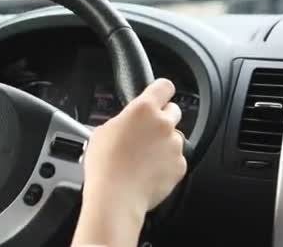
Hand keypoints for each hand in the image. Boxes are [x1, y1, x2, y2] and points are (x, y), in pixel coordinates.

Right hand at [72, 79, 185, 245]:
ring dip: (164, 143)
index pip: (164, 86)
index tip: (158, 96)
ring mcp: (175, 145)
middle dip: (162, 119)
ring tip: (143, 158)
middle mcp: (163, 123)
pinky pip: (176, 159)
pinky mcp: (180, 165)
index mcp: (143, 109)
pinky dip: (166, 163)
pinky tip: (148, 171)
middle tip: (146, 132)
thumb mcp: (103, 131)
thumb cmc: (104, 165)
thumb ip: (123, 120)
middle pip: (173, 111)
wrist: (116, 197)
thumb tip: (127, 122)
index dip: (161, 91)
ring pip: (175, 137)